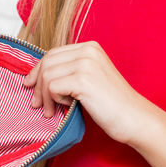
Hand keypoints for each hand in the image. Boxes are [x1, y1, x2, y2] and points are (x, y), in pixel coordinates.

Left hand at [22, 41, 152, 143]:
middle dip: (37, 84)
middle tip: (37, 104)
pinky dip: (53, 100)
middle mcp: (88, 50)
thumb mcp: (89, 79)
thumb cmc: (111, 104)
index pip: (53, 53)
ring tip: (50, 111)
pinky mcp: (83, 80)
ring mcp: (86, 64)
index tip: (31, 86)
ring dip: (44, 96)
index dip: (38, 70)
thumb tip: (35, 76)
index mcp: (90, 47)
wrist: (135, 119)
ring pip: (47, 75)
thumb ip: (69, 71)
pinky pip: (52, 87)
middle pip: (47, 62)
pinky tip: (64, 108)